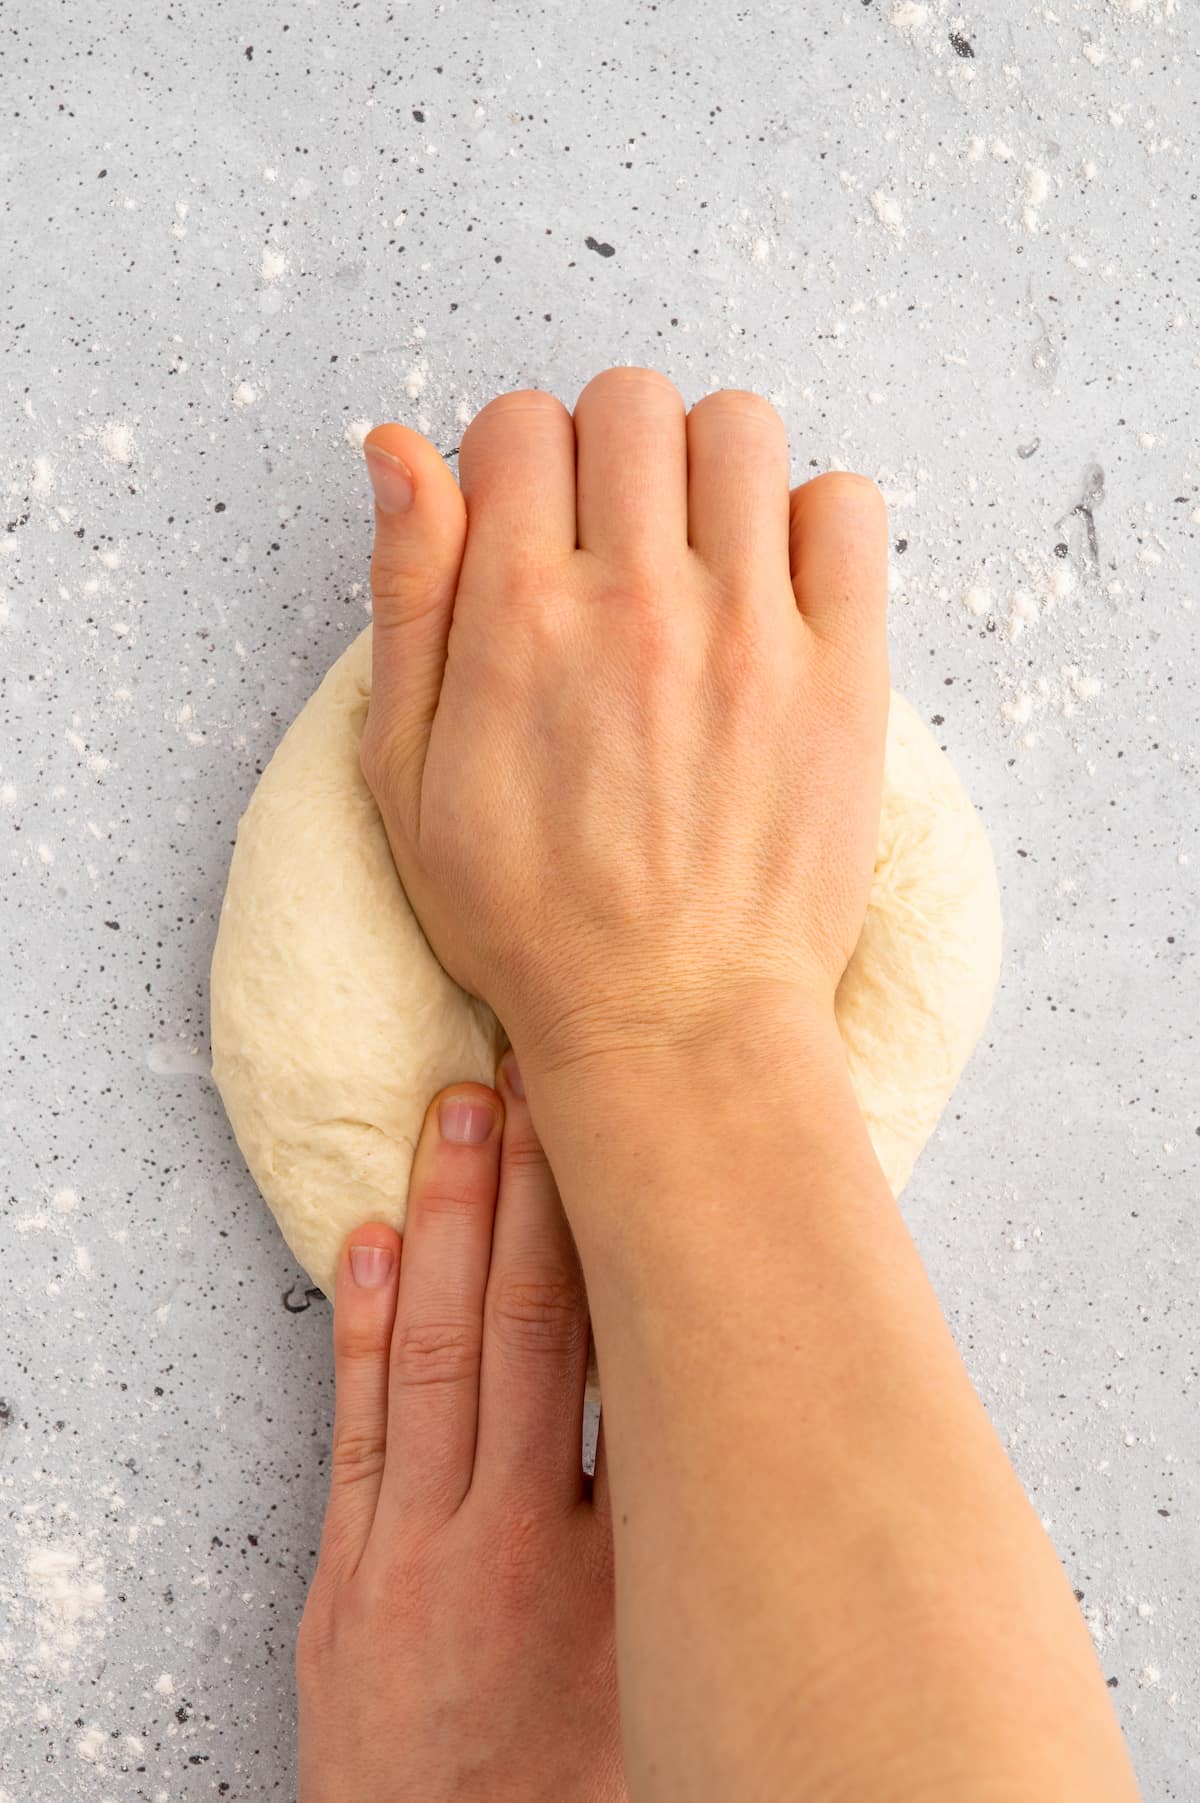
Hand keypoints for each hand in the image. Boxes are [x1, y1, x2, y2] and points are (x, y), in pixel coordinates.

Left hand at [296, 1059, 622, 1802]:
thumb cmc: (588, 1797)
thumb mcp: (673, 1675)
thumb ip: (691, 1545)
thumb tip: (738, 1409)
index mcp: (616, 1570)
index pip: (630, 1363)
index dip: (631, 1239)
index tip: (644, 1143)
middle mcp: (511, 1544)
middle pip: (527, 1325)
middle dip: (533, 1191)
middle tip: (538, 1075)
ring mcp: (412, 1559)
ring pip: (435, 1353)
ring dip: (445, 1223)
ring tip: (456, 1116)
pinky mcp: (346, 1584)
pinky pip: (354, 1431)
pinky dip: (358, 1328)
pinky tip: (366, 1242)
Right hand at [359, 367, 888, 1080]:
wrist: (671, 1024)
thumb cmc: (532, 920)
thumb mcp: (407, 776)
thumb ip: (407, 598)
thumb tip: (399, 447)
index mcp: (519, 617)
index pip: (521, 422)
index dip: (516, 463)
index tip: (531, 527)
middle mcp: (636, 602)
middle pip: (631, 403)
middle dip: (608, 449)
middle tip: (613, 536)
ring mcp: (750, 633)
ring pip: (740, 429)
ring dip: (709, 466)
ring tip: (699, 549)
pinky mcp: (843, 675)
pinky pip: (846, 509)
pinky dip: (813, 520)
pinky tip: (777, 585)